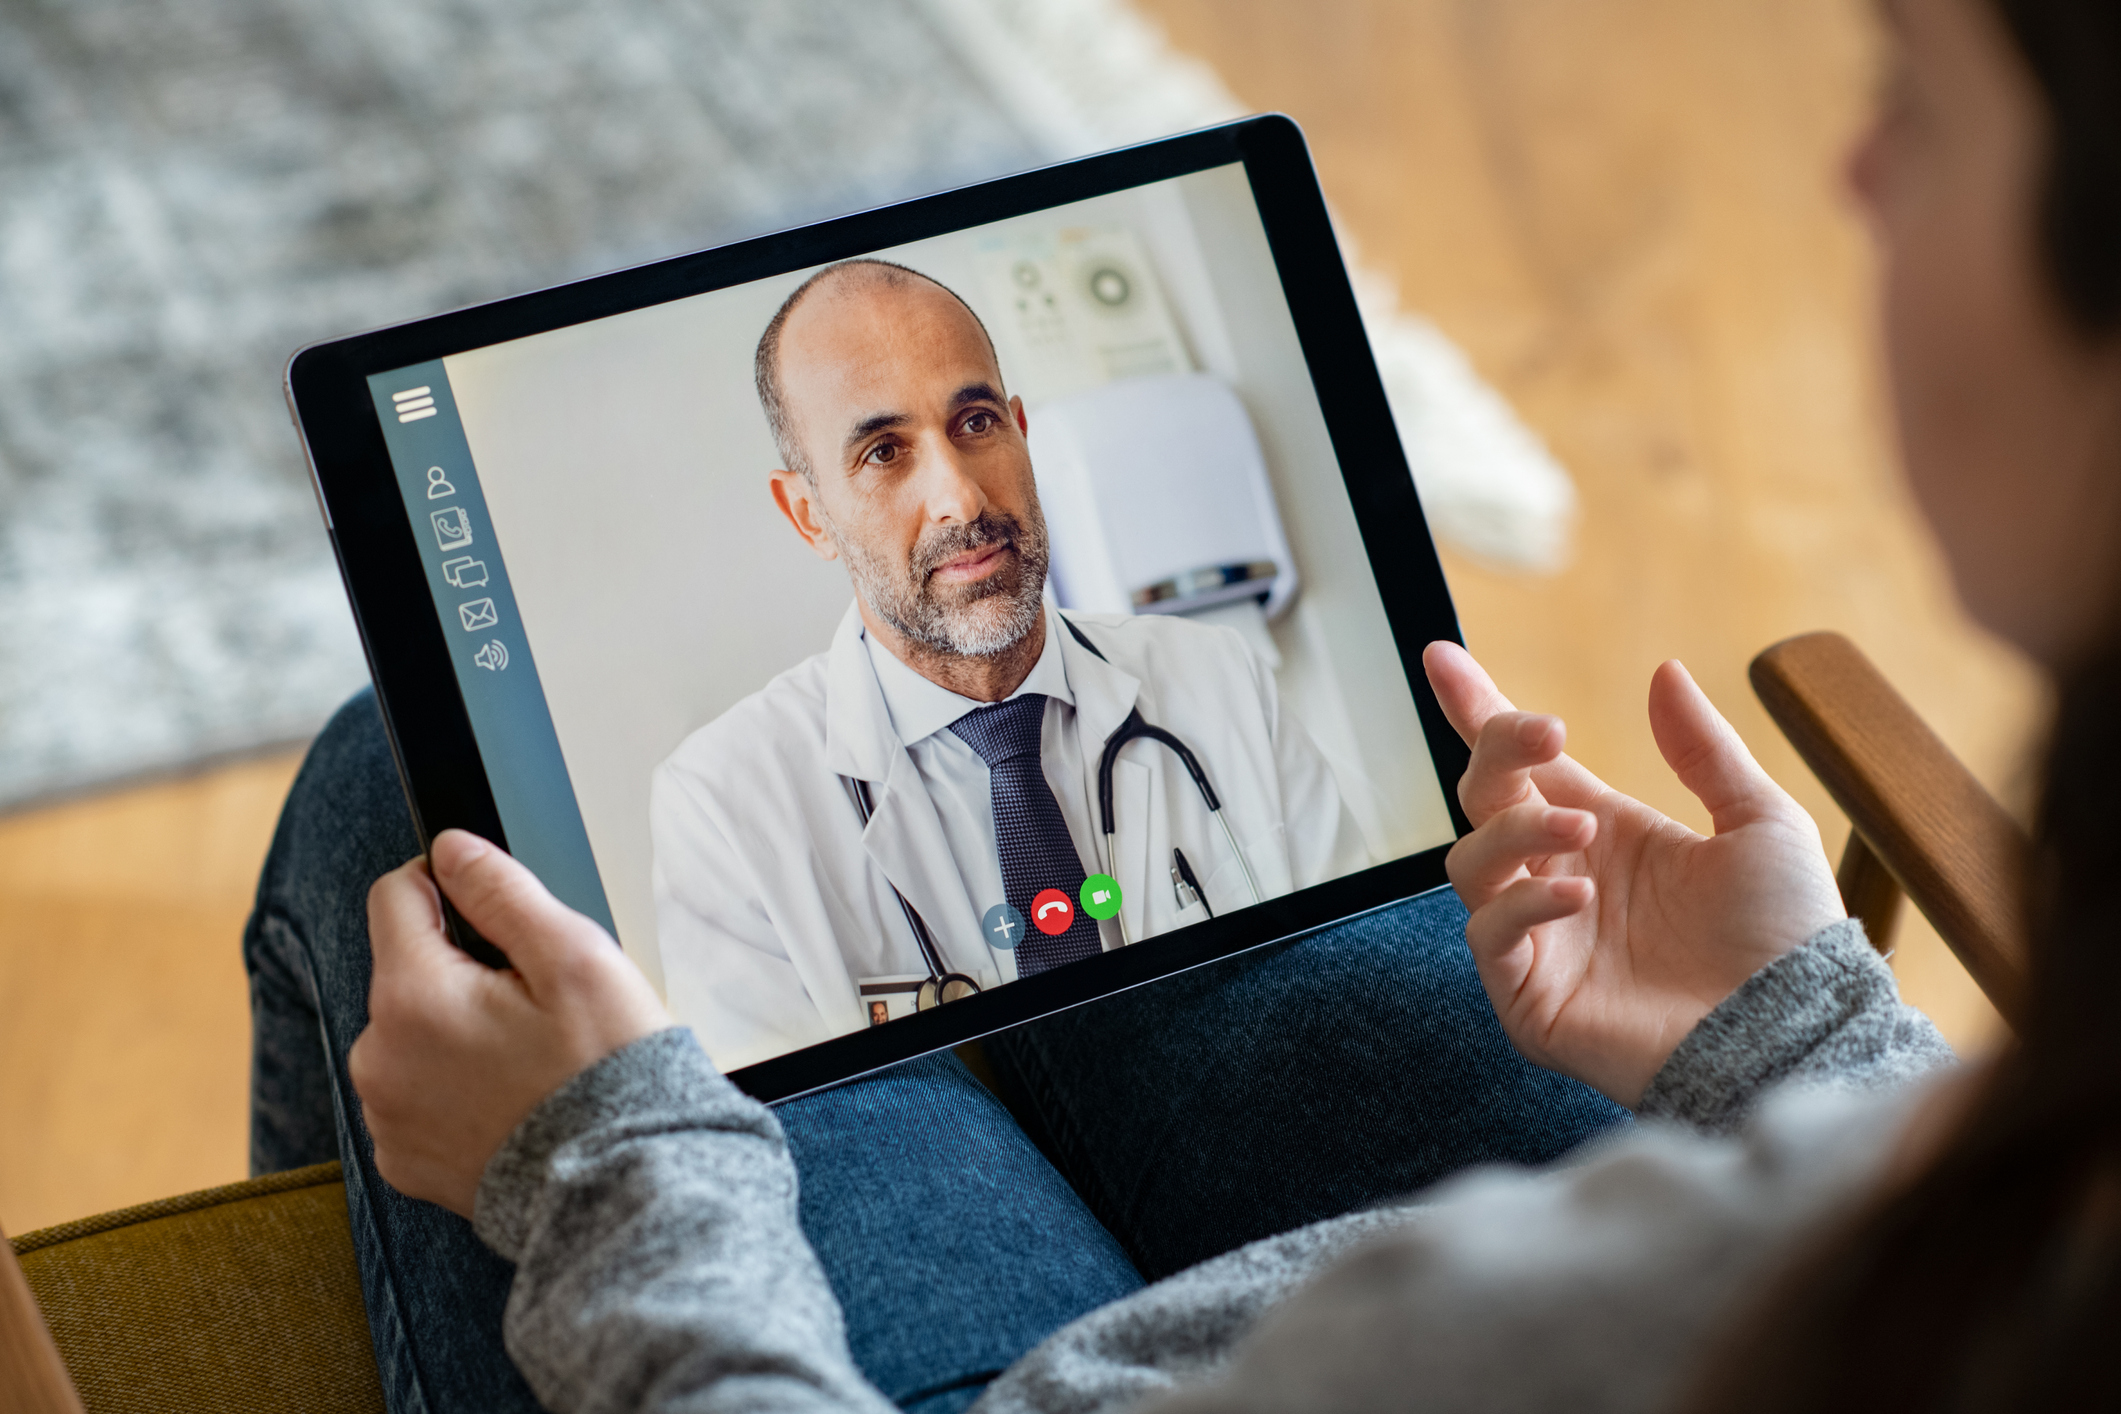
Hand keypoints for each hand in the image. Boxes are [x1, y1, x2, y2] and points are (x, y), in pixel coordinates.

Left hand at [350, 830, 671, 1217]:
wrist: (620, 1186)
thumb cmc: (606, 1071)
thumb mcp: (573, 955)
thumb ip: (501, 891)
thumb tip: (450, 850)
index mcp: (411, 997)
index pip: (394, 896)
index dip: (445, 884)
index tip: (492, 909)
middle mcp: (378, 1058)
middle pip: (405, 970)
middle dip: (460, 970)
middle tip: (536, 1003)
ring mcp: (387, 1116)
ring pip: (410, 1034)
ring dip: (454, 1031)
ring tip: (528, 1059)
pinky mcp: (404, 1161)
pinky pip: (417, 1095)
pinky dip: (454, 1089)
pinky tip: (512, 1100)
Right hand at [1422, 642, 1844, 1105]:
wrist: (1795, 1034)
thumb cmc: (1787, 940)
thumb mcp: (1760, 824)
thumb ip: (1705, 749)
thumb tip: (1662, 672)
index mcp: (1606, 834)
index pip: (1523, 766)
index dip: (1477, 710)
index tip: (1442, 656)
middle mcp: (1560, 879)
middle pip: (1484, 799)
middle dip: (1498, 752)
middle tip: (1544, 733)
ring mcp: (1540, 939)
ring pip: (1472, 862)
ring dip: (1515, 832)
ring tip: (1581, 830)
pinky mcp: (1529, 996)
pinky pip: (1489, 934)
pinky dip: (1522, 906)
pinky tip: (1579, 896)